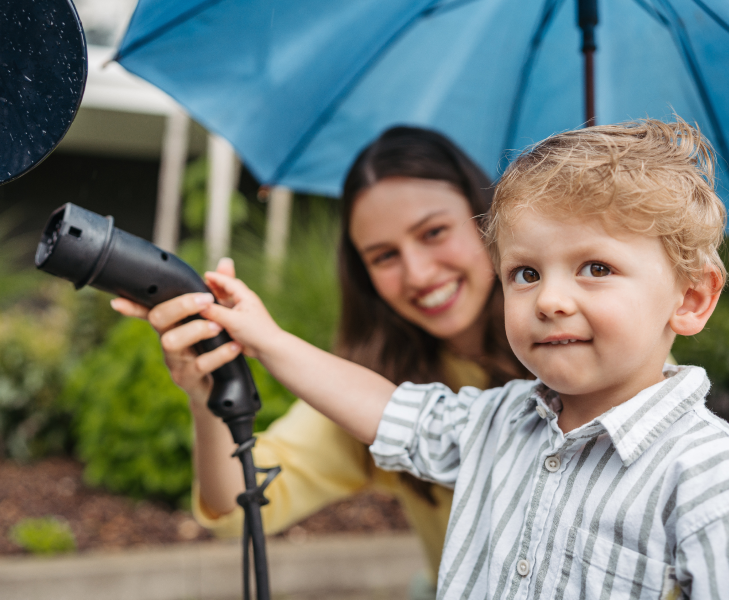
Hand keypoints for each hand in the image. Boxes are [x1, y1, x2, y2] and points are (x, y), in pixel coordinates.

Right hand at [110, 257, 241, 409]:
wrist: (219, 388)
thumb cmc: (214, 348)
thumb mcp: (220, 318)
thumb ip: (222, 292)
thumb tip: (226, 262)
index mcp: (173, 324)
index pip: (150, 310)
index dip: (133, 305)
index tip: (118, 300)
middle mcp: (169, 340)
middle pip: (159, 319)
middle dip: (180, 305)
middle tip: (206, 299)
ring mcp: (176, 360)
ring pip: (172, 342)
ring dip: (196, 331)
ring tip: (218, 327)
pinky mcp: (188, 378)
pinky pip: (199, 365)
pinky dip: (219, 355)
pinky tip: (234, 347)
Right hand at [200, 271, 281, 359]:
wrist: (269, 348)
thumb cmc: (255, 332)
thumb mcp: (233, 321)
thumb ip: (216, 312)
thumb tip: (199, 306)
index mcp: (246, 296)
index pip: (229, 282)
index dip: (217, 277)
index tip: (205, 274)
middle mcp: (245, 302)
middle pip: (228, 290)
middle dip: (216, 286)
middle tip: (202, 284)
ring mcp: (244, 312)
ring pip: (228, 302)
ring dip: (218, 298)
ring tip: (205, 297)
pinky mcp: (242, 322)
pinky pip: (228, 312)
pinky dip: (220, 310)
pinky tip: (212, 313)